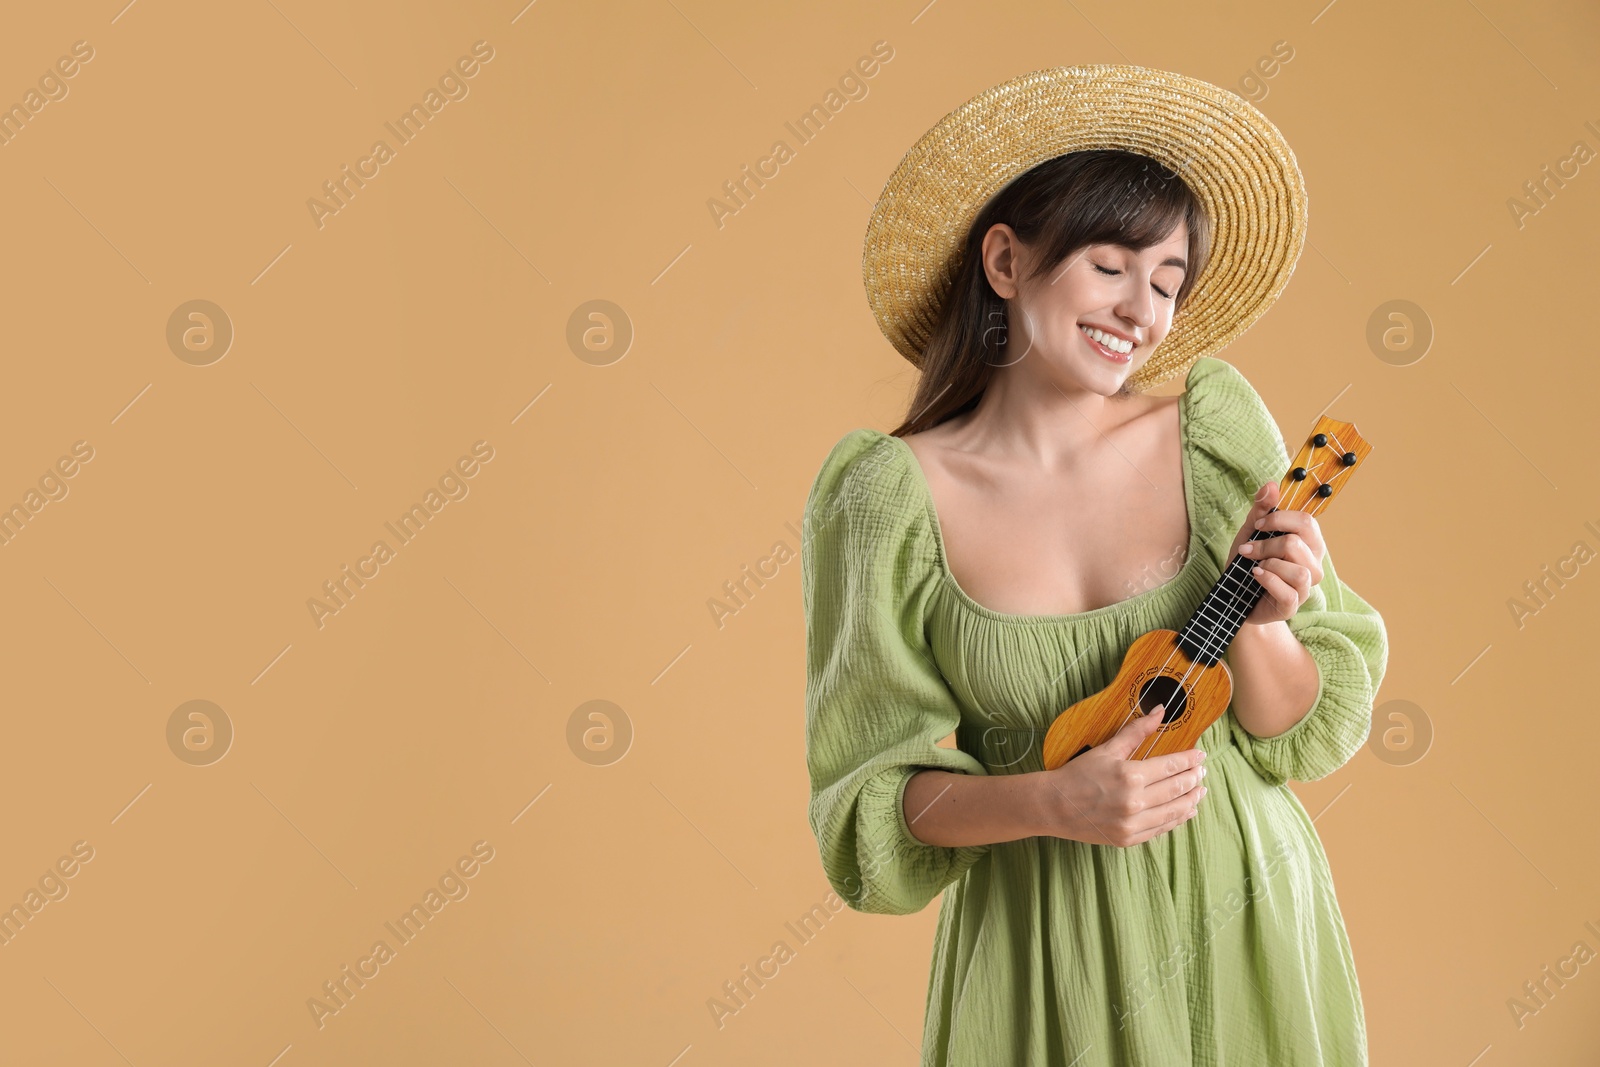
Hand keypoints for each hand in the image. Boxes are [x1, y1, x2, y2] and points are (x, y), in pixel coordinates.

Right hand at [1033, 707, 1206, 846]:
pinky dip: (1177, 819)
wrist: (1054, 806)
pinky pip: (1161, 829)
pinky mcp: (1129, 838)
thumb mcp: (1106, 749)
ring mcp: (1133, 823)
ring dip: (1191, 800)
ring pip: (1174, 811)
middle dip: (1194, 778)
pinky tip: (1185, 811)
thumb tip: (1160, 711)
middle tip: (1202, 771)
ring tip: (1200, 791)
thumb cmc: (1078, 774)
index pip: (1171, 766)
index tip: (1200, 755)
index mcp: (1130, 776)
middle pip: (1177, 789)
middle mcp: (1135, 802)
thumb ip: (1136, 731)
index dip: (1189, 760)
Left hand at [1230, 480, 1325, 625]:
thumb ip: (1261, 509)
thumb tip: (1272, 485)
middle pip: (1300, 542)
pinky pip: (1289, 591)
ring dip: (1269, 563)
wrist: (1233, 598)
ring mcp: (1306, 587)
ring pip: (1299, 570)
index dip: (1279, 518)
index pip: (1308, 521)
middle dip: (1267, 542)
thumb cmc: (1248, 562)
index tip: (1258, 524)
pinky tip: (1256, 575)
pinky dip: (1268, 580)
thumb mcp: (1250, 533)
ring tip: (1254, 565)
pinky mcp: (1293, 605)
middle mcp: (1313, 564)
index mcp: (1308, 543)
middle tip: (1248, 549)